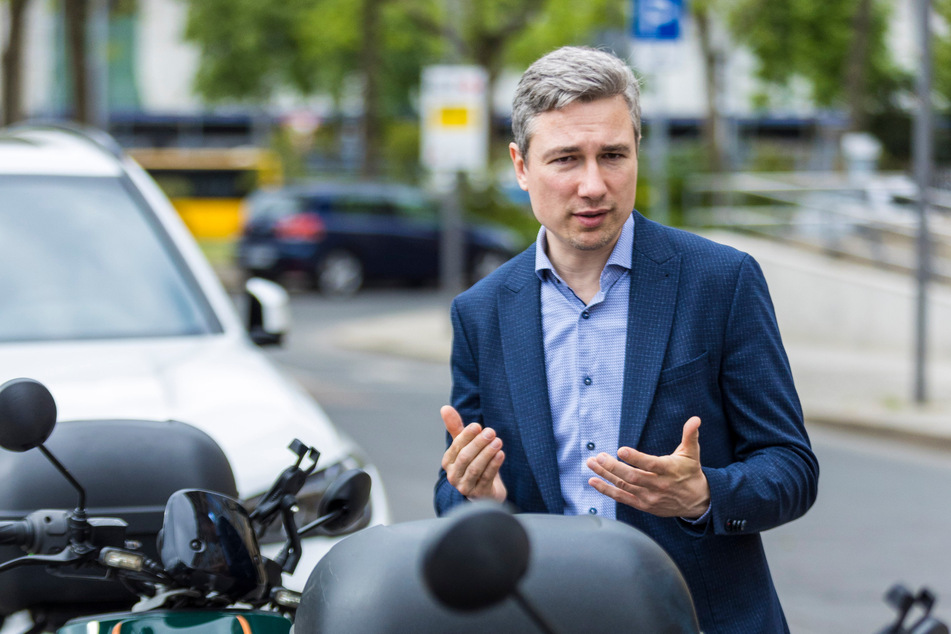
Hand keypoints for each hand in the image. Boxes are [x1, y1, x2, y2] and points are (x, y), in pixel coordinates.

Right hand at [441, 405, 506, 501]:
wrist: (487, 489)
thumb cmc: (474, 462)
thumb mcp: (466, 445)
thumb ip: (456, 427)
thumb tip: (445, 407)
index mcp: (449, 461)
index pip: (456, 446)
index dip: (466, 435)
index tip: (478, 426)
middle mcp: (453, 475)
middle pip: (465, 457)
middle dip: (478, 443)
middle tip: (491, 432)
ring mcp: (465, 487)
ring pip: (475, 468)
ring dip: (487, 454)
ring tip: (498, 442)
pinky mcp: (479, 494)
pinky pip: (486, 478)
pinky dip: (493, 465)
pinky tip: (501, 454)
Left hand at [586, 416, 709, 518]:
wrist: (696, 501)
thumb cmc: (690, 472)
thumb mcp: (692, 453)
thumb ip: (690, 435)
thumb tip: (695, 419)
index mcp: (669, 470)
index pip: (650, 464)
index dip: (635, 458)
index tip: (620, 450)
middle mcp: (658, 485)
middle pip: (632, 477)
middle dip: (613, 467)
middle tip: (598, 457)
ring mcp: (649, 497)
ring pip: (623, 486)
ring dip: (605, 475)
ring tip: (591, 464)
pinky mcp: (643, 505)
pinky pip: (622, 497)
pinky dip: (607, 490)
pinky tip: (594, 481)